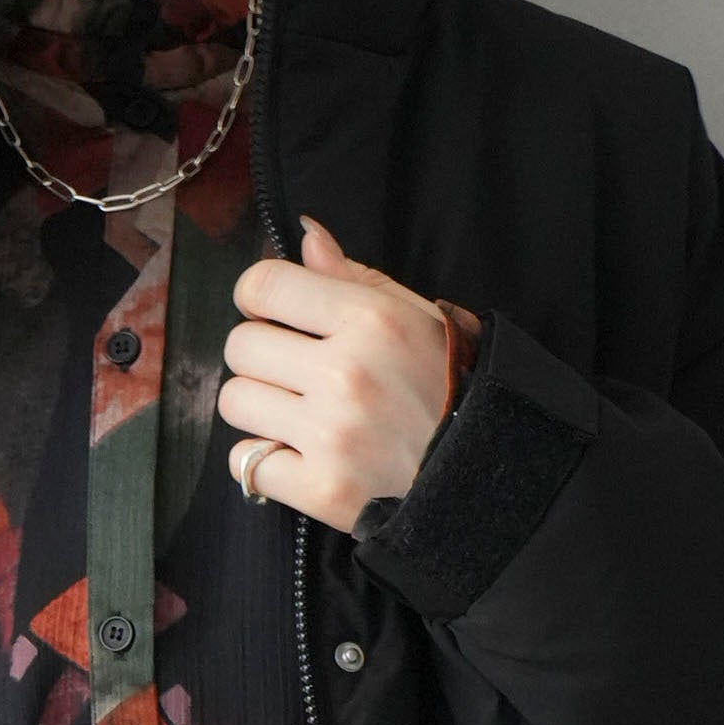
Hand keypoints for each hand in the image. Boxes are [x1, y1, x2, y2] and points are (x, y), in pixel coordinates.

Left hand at [220, 216, 451, 530]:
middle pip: (240, 345)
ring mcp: (331, 436)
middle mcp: (346, 374)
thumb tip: (305, 235)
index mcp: (371, 321)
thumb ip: (355, 277)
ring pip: (235, 402)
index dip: (257, 296)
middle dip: (260, 354)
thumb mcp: (419, 318)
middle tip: (292, 371)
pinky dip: (262, 461)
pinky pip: (247, 462)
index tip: (271, 312)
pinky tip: (297, 455)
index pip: (264, 286)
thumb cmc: (454, 386)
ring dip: (257, 407)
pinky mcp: (321, 489)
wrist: (488, 473)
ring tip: (295, 413)